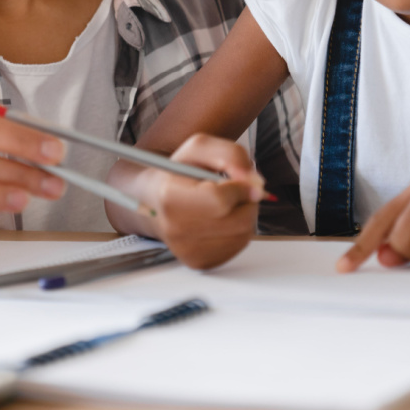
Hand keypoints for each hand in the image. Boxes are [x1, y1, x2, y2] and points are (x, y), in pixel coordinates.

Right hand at [131, 134, 266, 269]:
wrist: (155, 200)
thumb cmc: (178, 172)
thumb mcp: (200, 147)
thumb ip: (231, 155)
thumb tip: (254, 181)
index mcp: (169, 196)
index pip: (219, 200)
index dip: (240, 188)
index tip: (243, 180)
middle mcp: (174, 228)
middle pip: (238, 221)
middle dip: (245, 202)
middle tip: (234, 192)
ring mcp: (186, 250)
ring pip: (243, 234)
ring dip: (243, 215)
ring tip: (224, 205)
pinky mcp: (199, 262)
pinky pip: (238, 246)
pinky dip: (238, 230)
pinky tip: (221, 220)